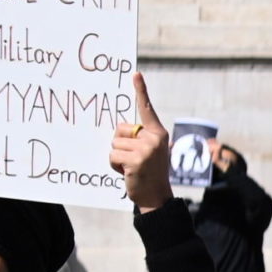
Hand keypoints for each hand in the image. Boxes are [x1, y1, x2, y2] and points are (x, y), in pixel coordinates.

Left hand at [109, 71, 172, 211]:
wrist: (156, 197)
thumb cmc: (148, 173)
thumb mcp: (149, 151)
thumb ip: (140, 139)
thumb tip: (120, 131)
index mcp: (158, 133)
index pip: (146, 108)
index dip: (141, 90)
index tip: (135, 74)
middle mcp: (154, 138)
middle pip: (121, 130)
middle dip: (121, 144)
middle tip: (134, 160)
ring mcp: (146, 149)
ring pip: (114, 144)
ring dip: (117, 157)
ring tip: (131, 168)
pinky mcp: (136, 160)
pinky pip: (113, 155)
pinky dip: (115, 165)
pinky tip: (128, 173)